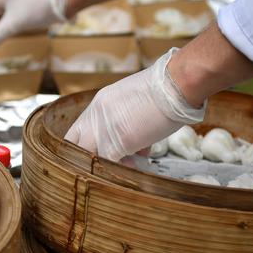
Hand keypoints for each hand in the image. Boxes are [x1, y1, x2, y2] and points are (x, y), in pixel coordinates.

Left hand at [64, 49, 205, 161]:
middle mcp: (96, 114)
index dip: (86, 146)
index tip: (100, 154)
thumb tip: (135, 144)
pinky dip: (119, 170)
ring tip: (131, 162)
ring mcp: (104, 128)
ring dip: (107, 165)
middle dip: (89, 158)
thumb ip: (126, 119)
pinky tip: (136, 166)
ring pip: (90, 157)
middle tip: (109, 163)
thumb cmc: (167, 90)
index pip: (78, 130)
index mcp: (100, 103)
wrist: (177, 82)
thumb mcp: (135, 100)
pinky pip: (108, 164)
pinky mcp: (117, 141)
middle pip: (75, 145)